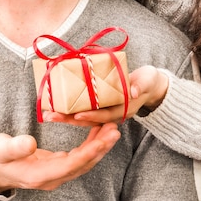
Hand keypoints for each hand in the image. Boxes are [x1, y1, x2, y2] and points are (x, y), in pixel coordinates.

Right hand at [0, 122, 119, 192]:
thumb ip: (14, 147)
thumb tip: (30, 143)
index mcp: (40, 175)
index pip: (72, 164)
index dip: (89, 151)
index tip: (104, 139)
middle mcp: (52, 177)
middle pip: (83, 164)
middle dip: (101, 148)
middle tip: (115, 130)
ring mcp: (55, 174)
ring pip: (83, 161)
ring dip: (99, 146)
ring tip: (112, 128)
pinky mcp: (57, 166)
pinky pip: (79, 157)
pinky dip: (90, 145)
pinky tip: (97, 131)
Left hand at [43, 66, 168, 125]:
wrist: (152, 86)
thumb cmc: (150, 80)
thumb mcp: (148, 80)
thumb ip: (141, 85)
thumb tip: (133, 91)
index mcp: (124, 109)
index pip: (105, 115)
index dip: (91, 115)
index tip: (76, 115)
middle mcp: (113, 114)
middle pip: (90, 120)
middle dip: (70, 119)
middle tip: (50, 116)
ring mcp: (107, 111)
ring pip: (84, 117)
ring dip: (66, 117)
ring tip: (48, 113)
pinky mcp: (102, 107)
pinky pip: (84, 110)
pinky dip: (71, 110)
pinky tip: (57, 106)